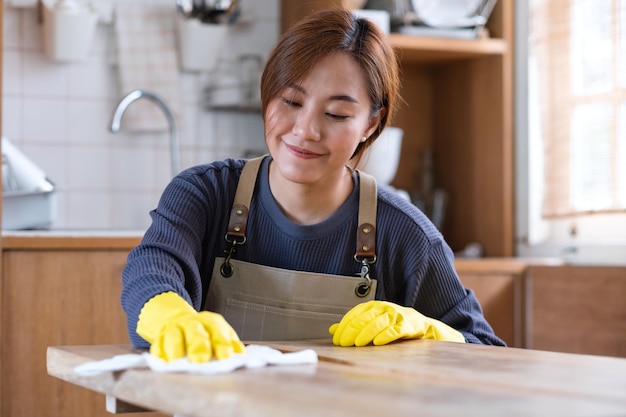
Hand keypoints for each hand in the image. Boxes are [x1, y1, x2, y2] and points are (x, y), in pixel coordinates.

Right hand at [136, 292, 244, 362]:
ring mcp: (174, 330)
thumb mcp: (221, 333)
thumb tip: (240, 355)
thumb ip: (230, 344)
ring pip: (173, 337)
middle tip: (200, 360)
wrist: (180, 320)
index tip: (225, 358)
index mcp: (212, 323)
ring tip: (177, 363)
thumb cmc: (205, 333)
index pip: (219, 334)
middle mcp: (192, 324)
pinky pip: (157, 346)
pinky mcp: (159, 338)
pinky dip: (159, 355)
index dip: (222, 346)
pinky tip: (163, 364)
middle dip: (198, 347)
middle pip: (196, 334)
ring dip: (176, 350)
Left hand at [329, 300, 465, 345]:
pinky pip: (397, 330)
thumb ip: (355, 326)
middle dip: (352, 329)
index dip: (345, 325)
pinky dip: (387, 335)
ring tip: (357, 343)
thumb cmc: (396, 326)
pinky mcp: (410, 325)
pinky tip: (378, 342)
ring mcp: (398, 315)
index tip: (337, 339)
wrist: (425, 328)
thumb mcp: (373, 324)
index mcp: (375, 306)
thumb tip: (332, 329)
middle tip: (343, 342)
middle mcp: (385, 308)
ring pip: (379, 322)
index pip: (356, 313)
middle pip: (365, 317)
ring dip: (367, 332)